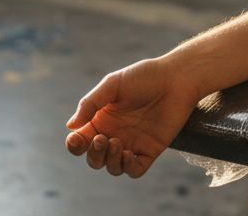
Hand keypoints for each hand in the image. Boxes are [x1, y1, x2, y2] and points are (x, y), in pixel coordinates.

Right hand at [64, 58, 199, 177]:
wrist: (177, 78)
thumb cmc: (144, 77)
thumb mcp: (113, 84)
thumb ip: (91, 103)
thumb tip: (70, 126)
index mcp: (102, 119)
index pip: (81, 140)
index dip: (75, 144)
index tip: (76, 139)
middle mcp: (115, 134)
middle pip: (95, 158)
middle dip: (94, 154)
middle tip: (103, 139)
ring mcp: (133, 144)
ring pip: (113, 167)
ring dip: (109, 161)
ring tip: (116, 142)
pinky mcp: (151, 150)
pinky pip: (135, 170)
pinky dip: (128, 167)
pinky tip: (129, 154)